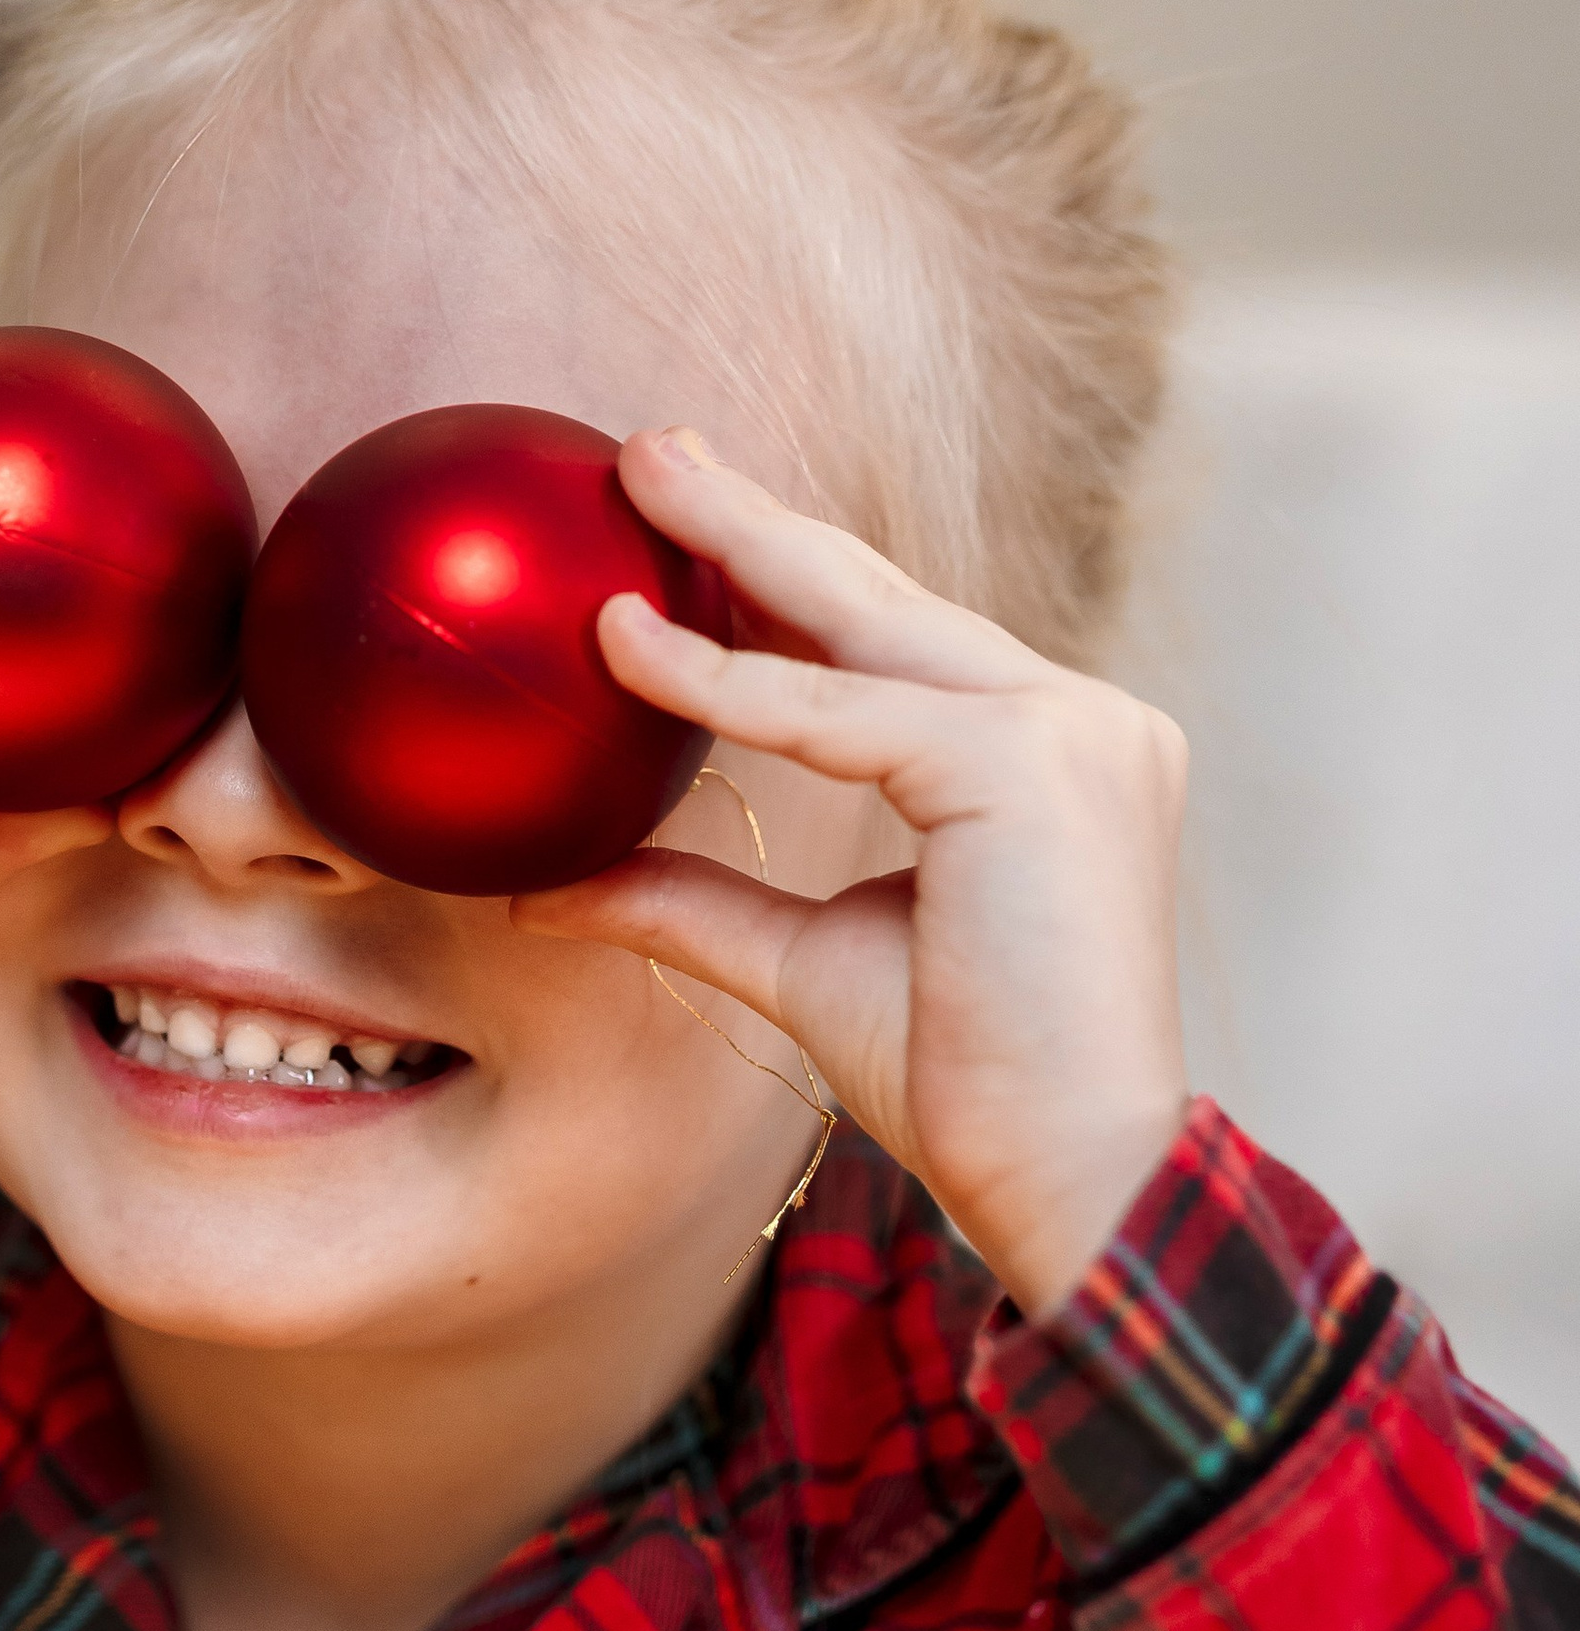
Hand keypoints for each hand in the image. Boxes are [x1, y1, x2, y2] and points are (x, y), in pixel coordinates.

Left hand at [515, 430, 1190, 1315]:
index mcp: (1049, 754)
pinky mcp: (1033, 768)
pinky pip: (845, 713)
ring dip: (742, 548)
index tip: (682, 525)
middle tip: (648, 448)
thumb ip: (695, 901)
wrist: (1073, 1181)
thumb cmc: (968, 1083)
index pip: (895, 646)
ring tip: (642, 483)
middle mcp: (1079, 722)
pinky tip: (632, 647)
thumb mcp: (803, 962)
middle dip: (756, 520)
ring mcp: (1072, 732)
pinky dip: (730, 687)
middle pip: (885, 598)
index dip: (783, 580)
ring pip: (869, 622)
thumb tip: (551, 883)